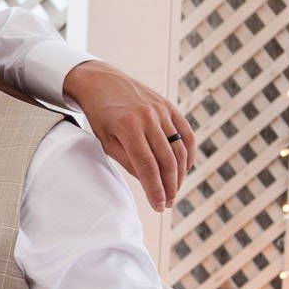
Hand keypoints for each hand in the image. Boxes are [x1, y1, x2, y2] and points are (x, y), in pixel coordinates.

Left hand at [62, 60, 192, 211]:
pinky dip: (188, 154)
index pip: (147, 166)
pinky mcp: (170, 107)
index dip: (155, 189)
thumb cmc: (100, 115)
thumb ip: (128, 161)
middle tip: (168, 203)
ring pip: (179, 149)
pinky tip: (184, 169)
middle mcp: (148, 117)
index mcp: (128, 126)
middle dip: (169, 186)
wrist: (101, 81)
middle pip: (167, 161)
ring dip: (180, 174)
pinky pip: (186, 135)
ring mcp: (162, 111)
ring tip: (174, 190)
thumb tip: (150, 183)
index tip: (158, 206)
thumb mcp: (105, 140)